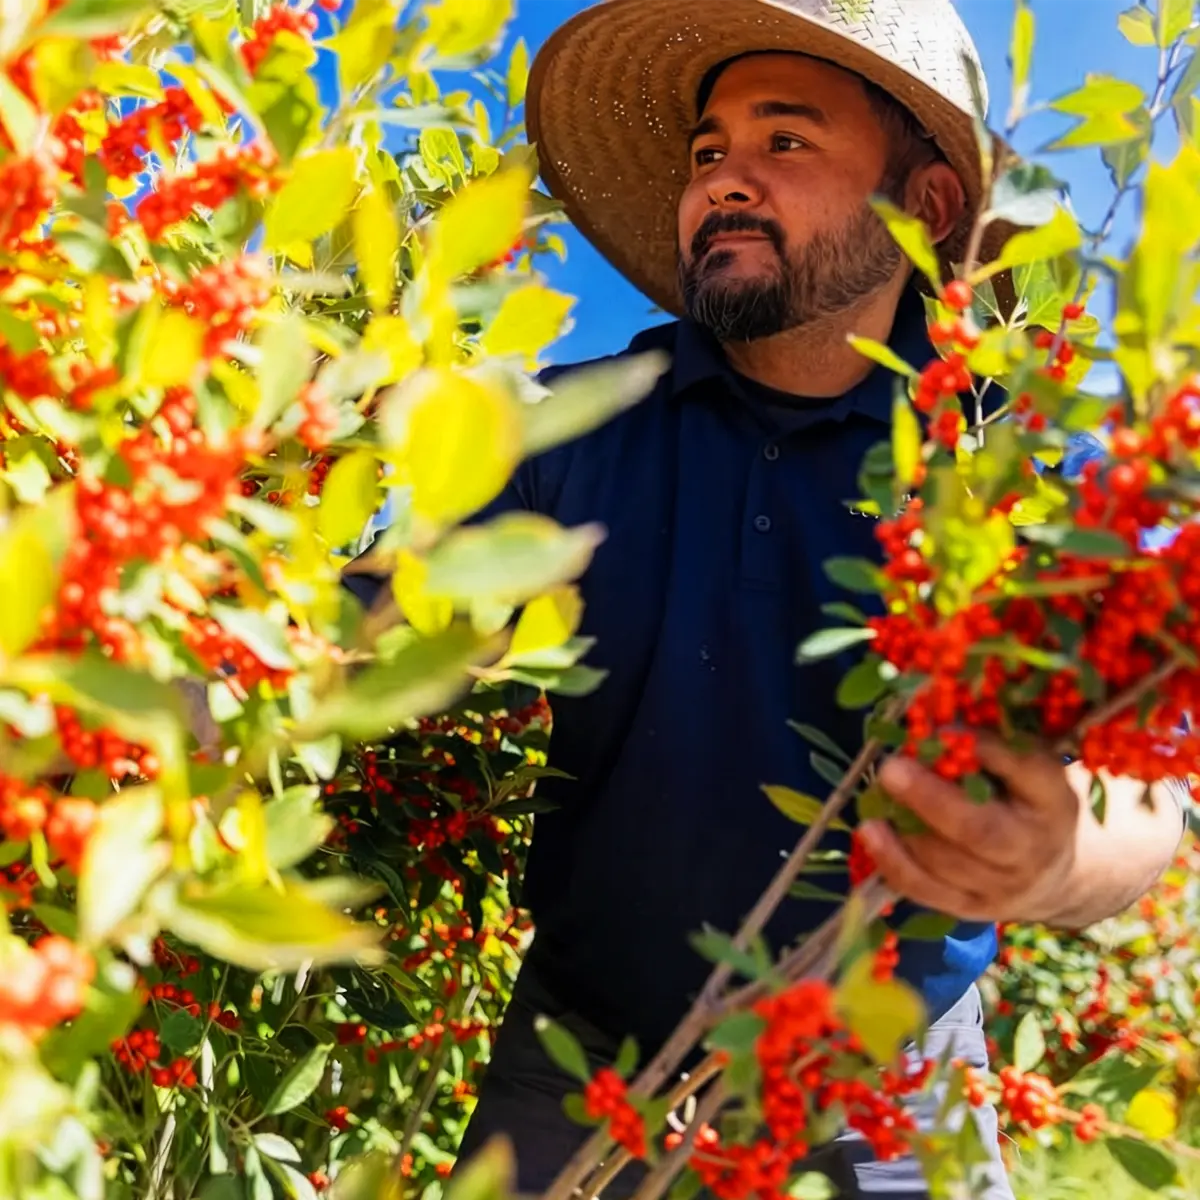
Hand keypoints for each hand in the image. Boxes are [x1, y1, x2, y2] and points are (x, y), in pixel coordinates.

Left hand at [857, 732, 1080, 923]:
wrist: (1061, 877)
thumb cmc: (1032, 804)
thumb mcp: (1031, 769)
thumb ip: (994, 747)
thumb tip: (932, 721)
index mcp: (1055, 801)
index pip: (1030, 772)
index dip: (987, 749)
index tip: (944, 729)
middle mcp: (1032, 848)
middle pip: (981, 830)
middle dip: (931, 798)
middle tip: (892, 768)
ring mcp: (1002, 886)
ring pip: (946, 862)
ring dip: (904, 827)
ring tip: (878, 792)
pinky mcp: (970, 908)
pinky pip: (925, 890)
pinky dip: (892, 861)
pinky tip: (870, 831)